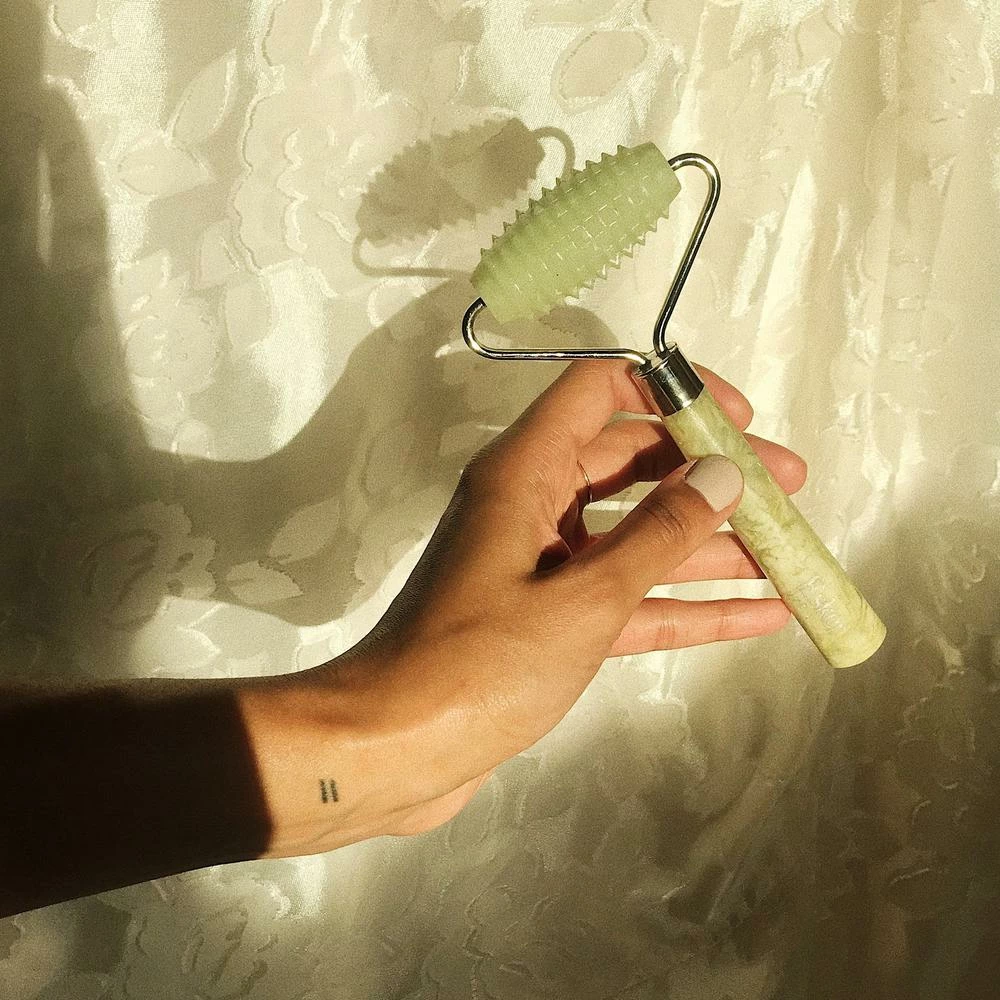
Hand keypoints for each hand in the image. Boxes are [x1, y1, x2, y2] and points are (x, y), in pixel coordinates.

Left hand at [242, 360, 805, 855]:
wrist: (392, 749)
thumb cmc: (478, 664)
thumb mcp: (582, 598)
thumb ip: (658, 535)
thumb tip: (723, 475)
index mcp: (524, 471)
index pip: (601, 390)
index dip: (673, 392)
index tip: (738, 419)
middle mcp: (532, 504)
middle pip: (632, 463)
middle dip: (712, 473)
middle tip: (790, 490)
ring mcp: (542, 564)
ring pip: (638, 535)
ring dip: (710, 544)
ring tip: (790, 555)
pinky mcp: (550, 619)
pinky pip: (629, 596)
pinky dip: (686, 601)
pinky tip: (759, 614)